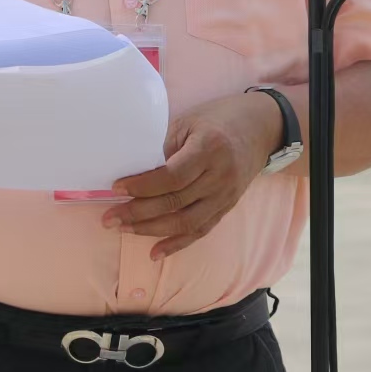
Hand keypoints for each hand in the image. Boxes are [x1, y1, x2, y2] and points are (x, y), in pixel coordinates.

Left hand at [104, 91, 279, 259]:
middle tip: (109, 218)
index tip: (116, 187)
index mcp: (209, 149)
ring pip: (186, 222)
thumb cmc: (219, 119)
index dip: (143, 186)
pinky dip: (177, 244)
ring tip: (123, 229)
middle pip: (175, 202)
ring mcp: (226, 195)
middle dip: (138, 213)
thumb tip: (134, 174)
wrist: (261, 127)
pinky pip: (201, 231)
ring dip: (151, 230)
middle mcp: (220, 176)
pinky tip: (154, 252)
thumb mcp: (189, 122)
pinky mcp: (227, 206)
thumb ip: (165, 148)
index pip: (172, 176)